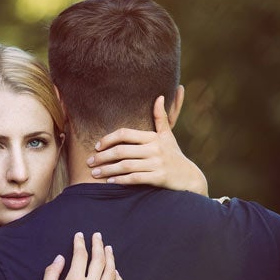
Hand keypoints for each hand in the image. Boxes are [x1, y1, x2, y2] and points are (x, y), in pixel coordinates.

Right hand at [37, 232, 123, 279]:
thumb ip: (52, 273)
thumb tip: (60, 258)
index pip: (80, 255)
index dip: (80, 243)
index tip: (80, 236)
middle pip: (98, 260)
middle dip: (98, 245)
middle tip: (97, 236)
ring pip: (110, 273)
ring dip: (110, 258)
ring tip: (108, 249)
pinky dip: (118, 279)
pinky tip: (116, 273)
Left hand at [86, 95, 208, 195]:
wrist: (189, 177)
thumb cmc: (174, 155)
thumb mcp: (168, 136)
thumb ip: (160, 118)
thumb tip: (160, 96)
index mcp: (153, 137)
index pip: (125, 134)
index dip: (108, 139)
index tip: (97, 146)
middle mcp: (155, 149)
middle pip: (121, 151)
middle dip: (102, 157)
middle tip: (89, 162)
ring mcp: (157, 164)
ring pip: (126, 166)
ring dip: (107, 170)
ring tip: (94, 174)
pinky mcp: (159, 178)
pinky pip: (136, 178)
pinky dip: (121, 180)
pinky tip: (110, 182)